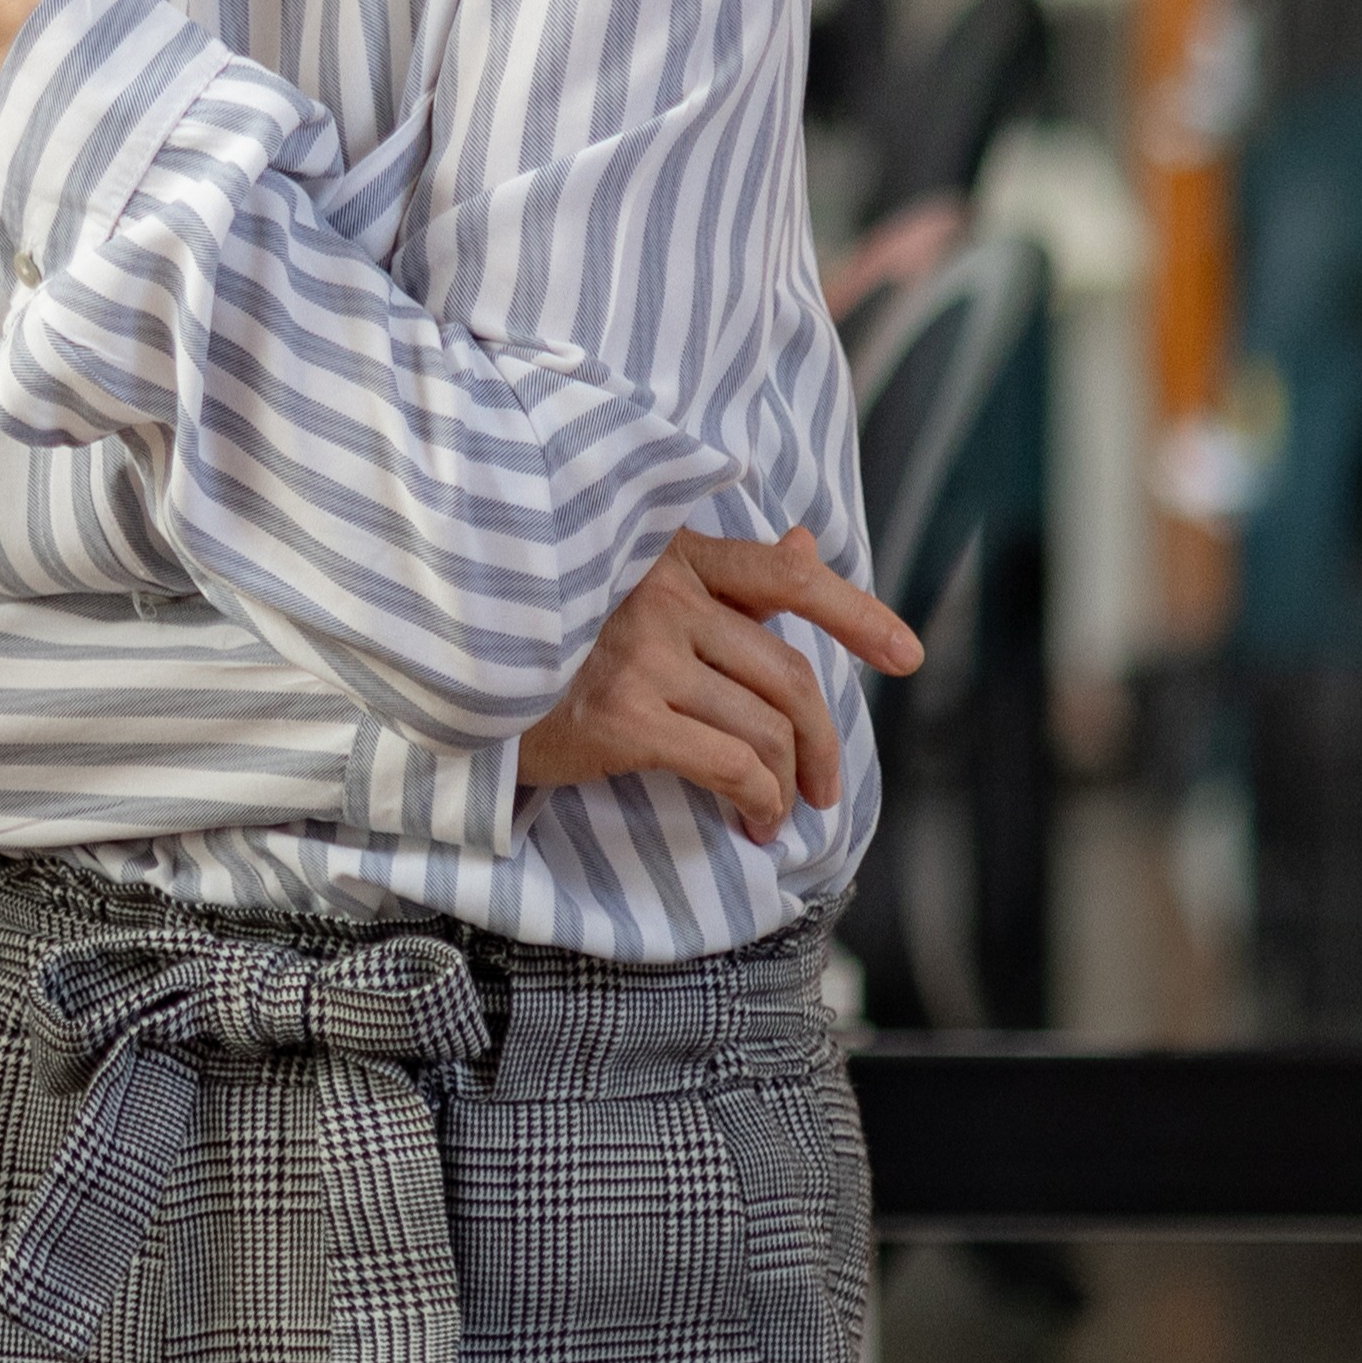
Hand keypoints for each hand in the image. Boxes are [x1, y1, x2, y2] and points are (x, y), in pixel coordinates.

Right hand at [520, 530, 929, 842]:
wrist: (453, 684)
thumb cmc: (544, 643)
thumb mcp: (633, 590)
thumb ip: (724, 576)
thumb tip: (806, 542)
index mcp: (669, 556)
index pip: (784, 574)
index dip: (857, 614)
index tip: (908, 655)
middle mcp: (662, 594)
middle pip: (787, 672)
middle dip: (823, 741)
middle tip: (825, 788)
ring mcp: (643, 653)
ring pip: (766, 726)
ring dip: (789, 783)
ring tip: (778, 813)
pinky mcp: (624, 716)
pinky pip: (731, 764)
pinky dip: (758, 800)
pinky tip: (751, 820)